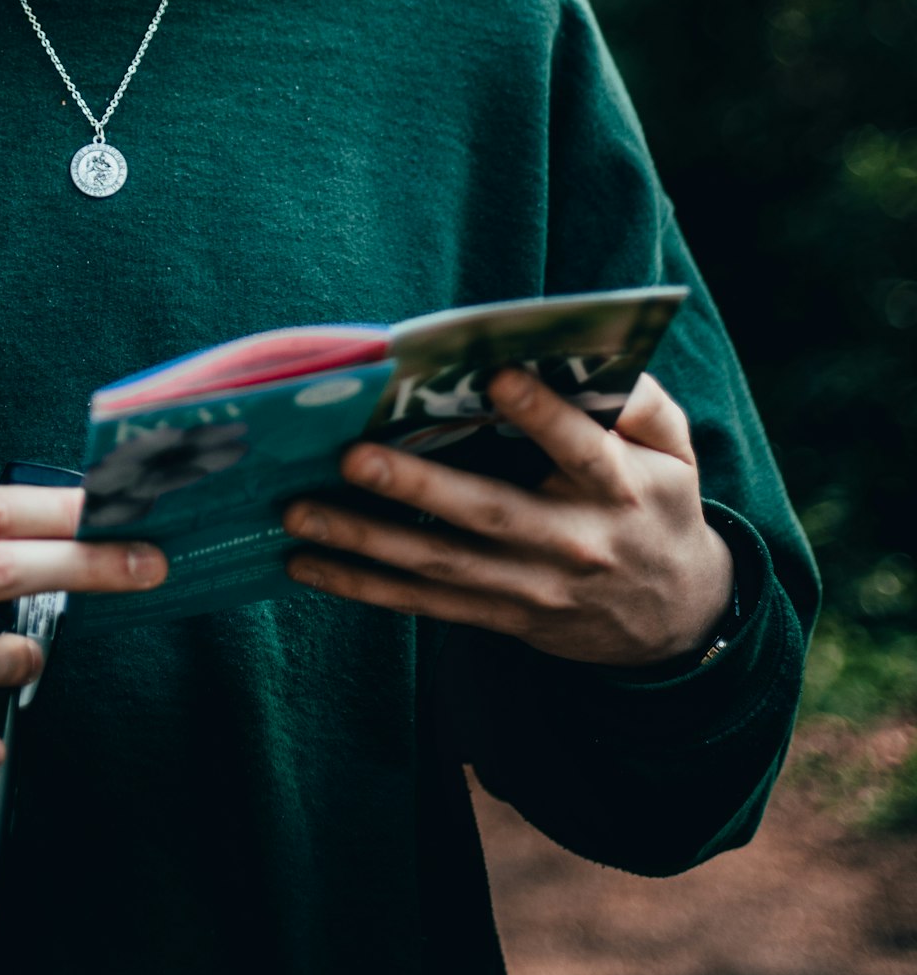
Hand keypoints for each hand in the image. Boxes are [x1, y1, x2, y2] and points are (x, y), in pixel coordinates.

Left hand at [282, 369, 734, 667]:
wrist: (675, 619)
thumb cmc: (659, 507)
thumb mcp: (675, 452)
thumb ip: (644, 402)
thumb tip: (590, 354)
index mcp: (621, 490)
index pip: (582, 450)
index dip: (543, 414)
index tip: (496, 376)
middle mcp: (573, 542)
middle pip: (490, 513)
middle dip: (418, 487)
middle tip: (352, 456)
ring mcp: (532, 587)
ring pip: (441, 563)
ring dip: (365, 540)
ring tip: (300, 511)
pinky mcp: (501, 615)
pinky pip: (424, 603)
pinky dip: (362, 586)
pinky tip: (306, 564)